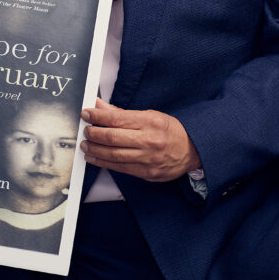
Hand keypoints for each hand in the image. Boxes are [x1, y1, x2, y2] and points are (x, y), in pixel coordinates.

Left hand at [80, 99, 200, 181]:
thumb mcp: (150, 115)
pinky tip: (94, 158)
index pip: (117, 118)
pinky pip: (120, 168)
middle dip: (94, 133)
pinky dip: (103, 163)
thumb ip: (123, 113)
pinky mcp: (146, 173)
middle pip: (113, 137)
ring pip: (113, 155)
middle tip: (85, 130)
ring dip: (95, 150)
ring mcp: (147, 159)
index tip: (86, 113)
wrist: (193, 151)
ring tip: (86, 145)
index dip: (98, 116)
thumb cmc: (171, 131)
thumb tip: (100, 106)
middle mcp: (149, 140)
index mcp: (150, 122)